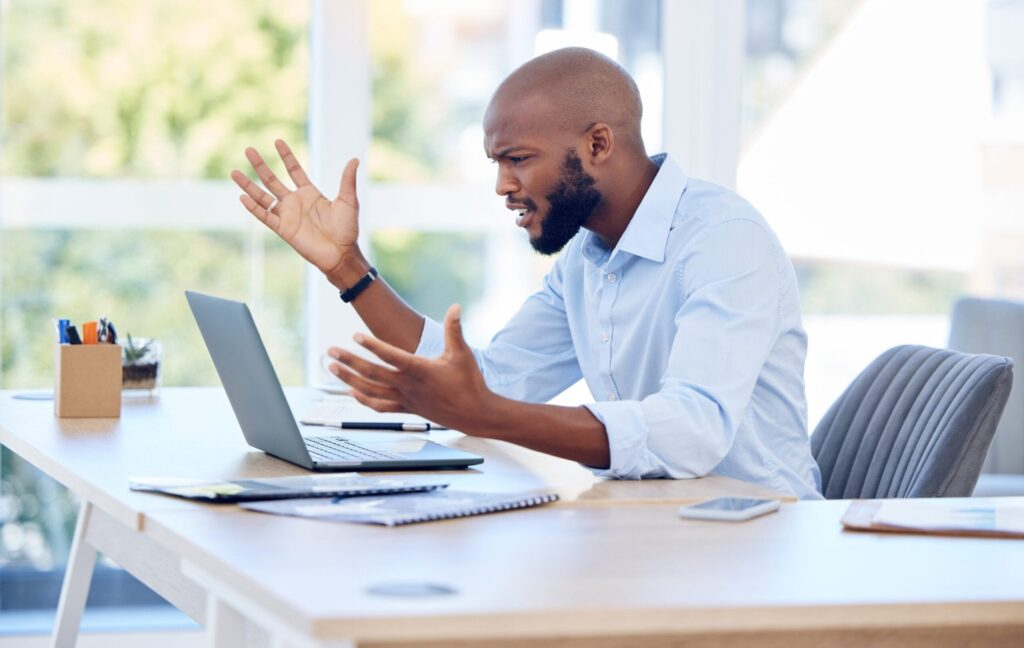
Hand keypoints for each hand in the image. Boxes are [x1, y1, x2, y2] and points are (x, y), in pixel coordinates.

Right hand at [231, 140, 360, 275]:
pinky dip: (253, 208)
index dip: (287, 156)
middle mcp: (295, 202)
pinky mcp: (283, 229)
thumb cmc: (347, 229)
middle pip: (272, 180)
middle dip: (260, 165)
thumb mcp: (348, 201)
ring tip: (233, 172)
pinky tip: (242, 197)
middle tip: (248, 150)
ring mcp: (287, 215)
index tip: (278, 141)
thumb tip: (355, 160)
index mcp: (310, 193)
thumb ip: (347, 180)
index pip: (294, 170)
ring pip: (263, 196)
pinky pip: (265, 216)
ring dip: (248, 185)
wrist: (341, 253)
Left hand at [326, 305, 492, 429]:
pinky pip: (380, 406)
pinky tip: (352, 393)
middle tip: (330, 351)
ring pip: (370, 390)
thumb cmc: (469, 383)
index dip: (371, 346)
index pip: (390, 356)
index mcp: (420, 370)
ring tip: (333, 369)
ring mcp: (405, 399)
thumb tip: (455, 306)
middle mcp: (408, 386)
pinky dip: (364, 400)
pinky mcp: (407, 409)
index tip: (355, 336)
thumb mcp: (462, 353)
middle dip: (349, 361)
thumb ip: (454, 329)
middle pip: (372, 373)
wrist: (475, 414)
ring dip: (348, 379)